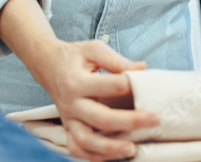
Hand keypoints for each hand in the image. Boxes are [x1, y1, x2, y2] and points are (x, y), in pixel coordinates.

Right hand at [32, 40, 158, 160]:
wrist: (46, 65)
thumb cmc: (73, 56)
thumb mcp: (92, 50)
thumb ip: (116, 60)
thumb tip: (142, 69)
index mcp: (76, 81)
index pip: (110, 85)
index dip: (131, 84)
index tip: (147, 84)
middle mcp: (71, 103)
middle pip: (101, 118)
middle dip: (130, 121)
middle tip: (154, 119)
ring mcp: (68, 119)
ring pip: (87, 141)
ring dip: (110, 148)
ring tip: (132, 149)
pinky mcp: (68, 128)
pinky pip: (77, 149)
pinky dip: (94, 157)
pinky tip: (112, 157)